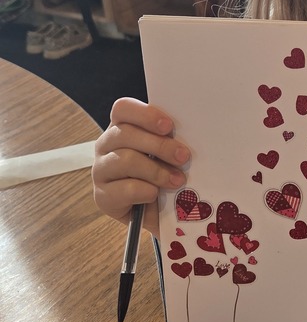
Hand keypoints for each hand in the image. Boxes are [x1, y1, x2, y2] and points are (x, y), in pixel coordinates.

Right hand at [92, 97, 189, 237]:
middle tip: (183, 156)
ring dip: (156, 171)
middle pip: (125, 134)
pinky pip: (125, 189)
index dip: (145, 115)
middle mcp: (106, 145)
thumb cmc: (163, 174)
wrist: (156, 213)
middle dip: (159, 145)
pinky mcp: (102, 196)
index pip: (122, 109)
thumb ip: (170, 139)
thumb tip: (191, 133)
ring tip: (177, 180)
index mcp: (121, 127)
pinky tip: (156, 194)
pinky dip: (146, 191)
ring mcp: (101, 171)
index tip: (169, 126)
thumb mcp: (168, 153)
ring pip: (125, 160)